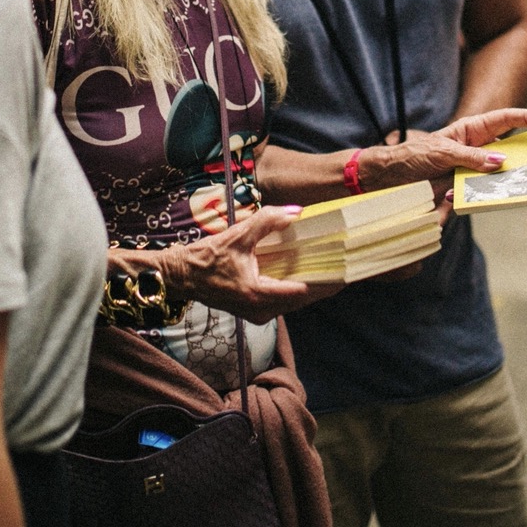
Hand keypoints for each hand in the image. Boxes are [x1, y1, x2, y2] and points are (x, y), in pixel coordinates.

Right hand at [159, 205, 343, 323]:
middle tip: (345, 266)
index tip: (346, 270)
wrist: (181, 276)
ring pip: (293, 301)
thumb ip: (267, 222)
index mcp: (259, 295)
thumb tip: (296, 212)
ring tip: (330, 268)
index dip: (326, 281)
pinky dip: (295, 287)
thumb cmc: (206, 258)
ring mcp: (258, 313)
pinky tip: (304, 272)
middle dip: (323, 283)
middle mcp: (261, 310)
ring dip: (310, 286)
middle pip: (302, 299)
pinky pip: (282, 300)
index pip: (303, 291)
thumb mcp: (237, 236)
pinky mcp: (254, 310)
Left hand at [362, 107, 526, 190]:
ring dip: (509, 180)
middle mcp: (476, 150)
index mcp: (470, 132)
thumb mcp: (441, 153)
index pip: (502, 120)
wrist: (392, 180)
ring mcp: (473, 171)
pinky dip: (488, 197)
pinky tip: (485, 198)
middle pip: (509, 148)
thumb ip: (470, 157)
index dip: (525, 119)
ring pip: (500, 175)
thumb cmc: (414, 157)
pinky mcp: (466, 190)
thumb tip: (500, 160)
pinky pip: (484, 194)